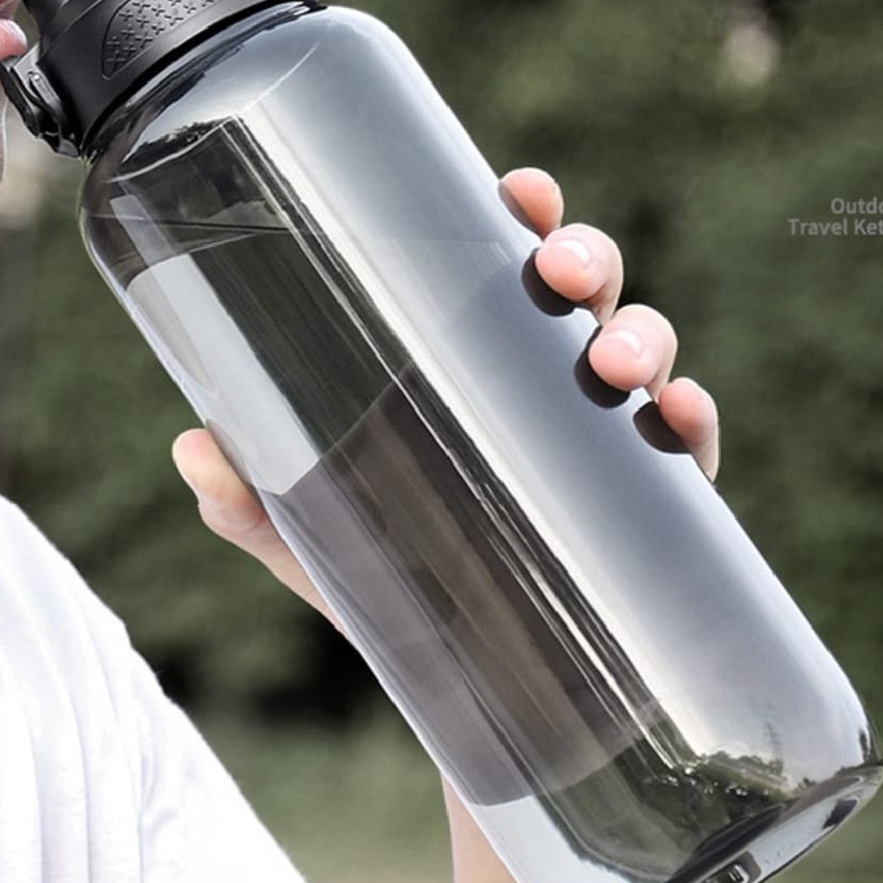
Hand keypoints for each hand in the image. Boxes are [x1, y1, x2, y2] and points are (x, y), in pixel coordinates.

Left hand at [171, 165, 720, 628]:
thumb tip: (190, 446)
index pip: (497, 266)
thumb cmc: (385, 583)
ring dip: (641, 335)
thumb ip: (247, 498)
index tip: (520, 191)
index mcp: (466, 362)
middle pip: (580, 289)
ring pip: (641, 347)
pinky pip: (685, 446)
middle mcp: (538, 384)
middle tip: (560, 271)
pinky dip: (692, 420)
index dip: (521, 215)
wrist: (454, 690)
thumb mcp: (308, 535)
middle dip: (584, 258)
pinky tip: (679, 416)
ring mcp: (598, 438)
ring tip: (611, 361)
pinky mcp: (648, 502)